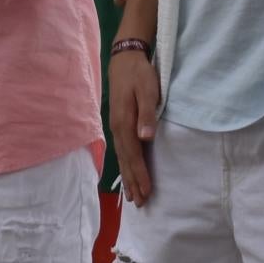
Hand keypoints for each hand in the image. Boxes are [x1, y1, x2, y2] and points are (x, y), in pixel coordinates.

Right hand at [109, 49, 160, 206]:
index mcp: (125, 122)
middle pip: (126, 160)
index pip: (134, 154)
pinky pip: (121, 150)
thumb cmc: (139, 74)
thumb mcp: (148, 90)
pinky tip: (127, 172)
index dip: (140, 174)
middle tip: (139, 203)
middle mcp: (117, 128)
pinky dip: (125, 164)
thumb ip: (147, 114)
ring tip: (132, 195)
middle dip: (133, 181)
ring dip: (127, 176)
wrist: (124, 60)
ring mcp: (116, 127)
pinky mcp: (118, 124)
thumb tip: (145, 138)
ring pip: (122, 157)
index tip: (146, 191)